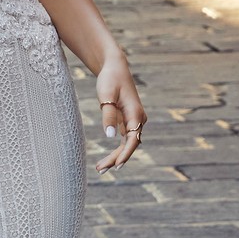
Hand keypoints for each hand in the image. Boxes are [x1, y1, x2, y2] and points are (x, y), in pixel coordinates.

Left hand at [94, 52, 146, 174]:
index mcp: (135, 113)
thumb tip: (110, 136)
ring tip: (100, 168)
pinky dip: (117, 149)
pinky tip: (107, 160)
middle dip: (117, 158)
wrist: (115, 67)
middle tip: (100, 170)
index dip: (125, 153)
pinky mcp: (128, 120)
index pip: (133, 139)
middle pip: (130, 144)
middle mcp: (138, 118)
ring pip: (127, 144)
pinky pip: (125, 139)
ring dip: (116, 156)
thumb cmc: (110, 79)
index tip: (117, 165)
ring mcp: (134, 120)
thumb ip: (108, 115)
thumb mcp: (106, 96)